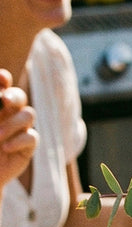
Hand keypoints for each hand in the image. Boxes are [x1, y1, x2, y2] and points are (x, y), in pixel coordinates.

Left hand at [0, 69, 37, 189]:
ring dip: (13, 123)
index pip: (3, 84)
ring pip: (29, 114)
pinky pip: (32, 137)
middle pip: (20, 96)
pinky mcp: (27, 147)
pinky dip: (19, 141)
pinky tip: (5, 148)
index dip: (3, 79)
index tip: (1, 78)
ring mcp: (19, 130)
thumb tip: (0, 97)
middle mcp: (7, 114)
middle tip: (5, 100)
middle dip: (14, 96)